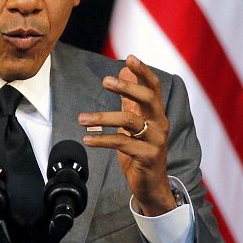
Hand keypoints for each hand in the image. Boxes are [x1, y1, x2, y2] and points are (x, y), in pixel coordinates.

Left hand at [78, 54, 174, 215]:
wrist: (151, 185)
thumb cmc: (141, 151)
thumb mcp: (134, 123)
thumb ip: (129, 100)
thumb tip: (123, 72)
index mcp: (156, 113)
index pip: (154, 87)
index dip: (143, 72)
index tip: (130, 58)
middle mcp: (160, 124)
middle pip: (148, 99)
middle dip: (127, 88)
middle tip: (105, 81)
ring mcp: (155, 140)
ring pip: (130, 122)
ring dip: (103, 117)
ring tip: (81, 118)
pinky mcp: (147, 156)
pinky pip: (122, 143)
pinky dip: (102, 139)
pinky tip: (87, 138)